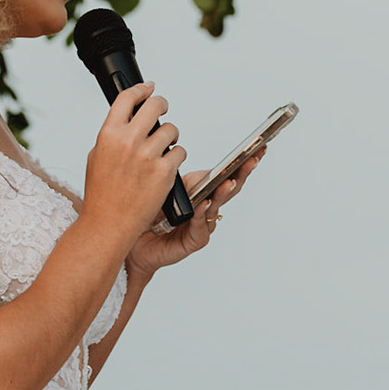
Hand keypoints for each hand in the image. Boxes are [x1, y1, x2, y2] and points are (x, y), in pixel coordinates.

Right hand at [80, 83, 188, 245]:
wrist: (110, 223)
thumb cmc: (102, 194)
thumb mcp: (97, 156)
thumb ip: (113, 135)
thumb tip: (128, 119)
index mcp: (109, 134)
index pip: (128, 98)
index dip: (141, 89)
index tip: (148, 88)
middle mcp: (129, 141)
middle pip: (155, 106)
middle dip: (162, 105)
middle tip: (163, 109)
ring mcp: (148, 156)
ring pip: (171, 130)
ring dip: (171, 137)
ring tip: (163, 147)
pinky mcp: (165, 171)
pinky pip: (180, 153)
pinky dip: (176, 158)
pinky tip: (167, 166)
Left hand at [127, 151, 265, 277]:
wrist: (132, 240)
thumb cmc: (145, 212)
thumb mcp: (160, 185)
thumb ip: (172, 172)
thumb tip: (174, 148)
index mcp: (199, 189)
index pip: (224, 173)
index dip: (241, 162)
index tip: (256, 148)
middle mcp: (205, 206)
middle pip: (229, 188)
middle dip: (242, 173)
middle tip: (252, 160)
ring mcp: (202, 223)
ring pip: (217, 206)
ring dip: (223, 193)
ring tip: (228, 181)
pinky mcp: (194, 240)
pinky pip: (201, 226)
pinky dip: (202, 214)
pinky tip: (204, 204)